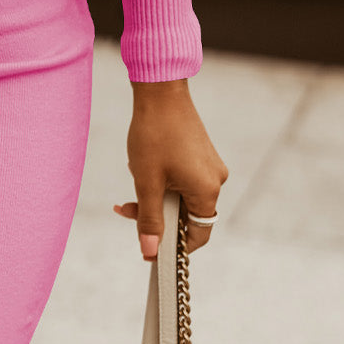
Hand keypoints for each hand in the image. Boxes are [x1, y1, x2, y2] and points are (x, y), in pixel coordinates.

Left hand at [112, 79, 226, 260]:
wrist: (161, 92)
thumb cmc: (154, 135)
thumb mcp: (147, 182)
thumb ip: (149, 219)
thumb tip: (149, 251)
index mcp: (207, 191)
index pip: (198, 235)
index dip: (174, 246)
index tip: (150, 247)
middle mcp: (215, 180)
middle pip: (186, 215)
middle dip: (156, 214)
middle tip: (127, 208)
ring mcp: (210, 166)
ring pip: (181, 196)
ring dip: (156, 195)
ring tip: (136, 176)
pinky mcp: (201, 155)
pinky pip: (183, 179)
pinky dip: (163, 180)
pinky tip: (144, 166)